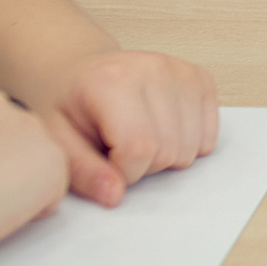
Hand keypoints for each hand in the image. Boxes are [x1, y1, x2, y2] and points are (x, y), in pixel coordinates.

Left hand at [27, 49, 218, 205]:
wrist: (81, 70)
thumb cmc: (68, 106)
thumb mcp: (56, 142)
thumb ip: (83, 172)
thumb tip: (115, 196)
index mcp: (112, 82)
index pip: (139, 149)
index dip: (123, 173)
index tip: (105, 164)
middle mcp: (154, 69)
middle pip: (169, 151)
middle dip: (143, 167)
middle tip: (118, 151)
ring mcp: (182, 71)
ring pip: (192, 148)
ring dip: (165, 158)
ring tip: (139, 141)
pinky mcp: (200, 77)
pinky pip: (210, 136)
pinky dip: (188, 145)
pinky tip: (162, 132)